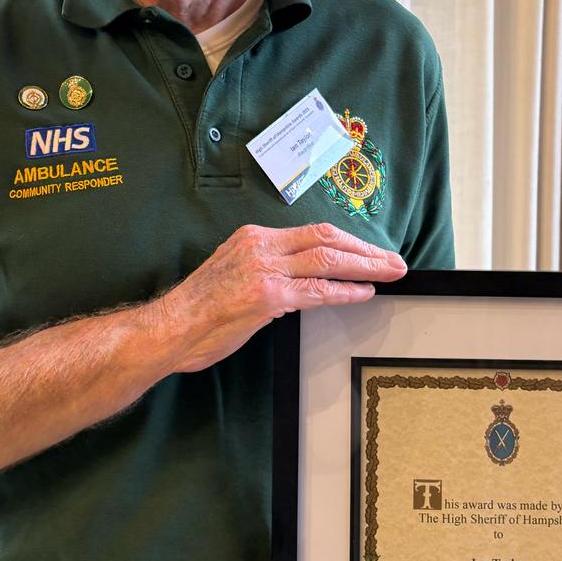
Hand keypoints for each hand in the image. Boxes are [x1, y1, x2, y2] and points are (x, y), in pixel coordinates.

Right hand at [154, 222, 406, 374]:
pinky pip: (317, 290)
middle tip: (393, 260)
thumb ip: (266, 274)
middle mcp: (260, 246)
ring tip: (390, 273)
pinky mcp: (266, 295)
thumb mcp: (233, 277)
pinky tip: (365, 294)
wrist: (168, 329)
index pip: (311, 232)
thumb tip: (297, 285)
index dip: (346, 240)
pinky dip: (345, 291)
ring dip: (365, 266)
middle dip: (365, 250)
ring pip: (327, 259)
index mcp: (253, 237)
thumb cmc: (198, 311)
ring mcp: (264, 269)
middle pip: (326, 238)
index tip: (369, 251)